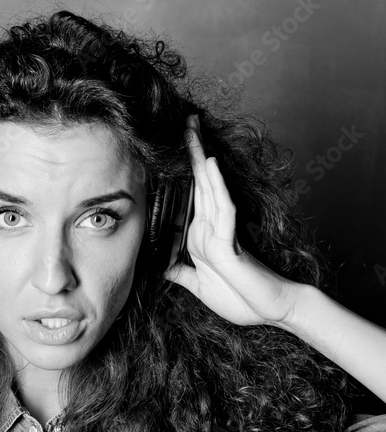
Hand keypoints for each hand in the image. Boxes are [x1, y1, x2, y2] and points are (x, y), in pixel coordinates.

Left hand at [162, 115, 301, 327]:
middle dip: (191, 151)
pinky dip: (216, 185)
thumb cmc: (241, 299)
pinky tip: (209, 163)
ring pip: (209, 186)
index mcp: (202, 236)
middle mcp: (211, 227)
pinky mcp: (230, 240)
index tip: (173, 145)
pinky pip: (222, 207)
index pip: (191, 196)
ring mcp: (220, 231)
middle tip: (186, 120)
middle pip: (199, 182)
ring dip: (200, 157)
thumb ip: (182, 275)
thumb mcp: (200, 288)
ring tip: (192, 128)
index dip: (184, 170)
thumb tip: (162, 268)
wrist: (269, 311)